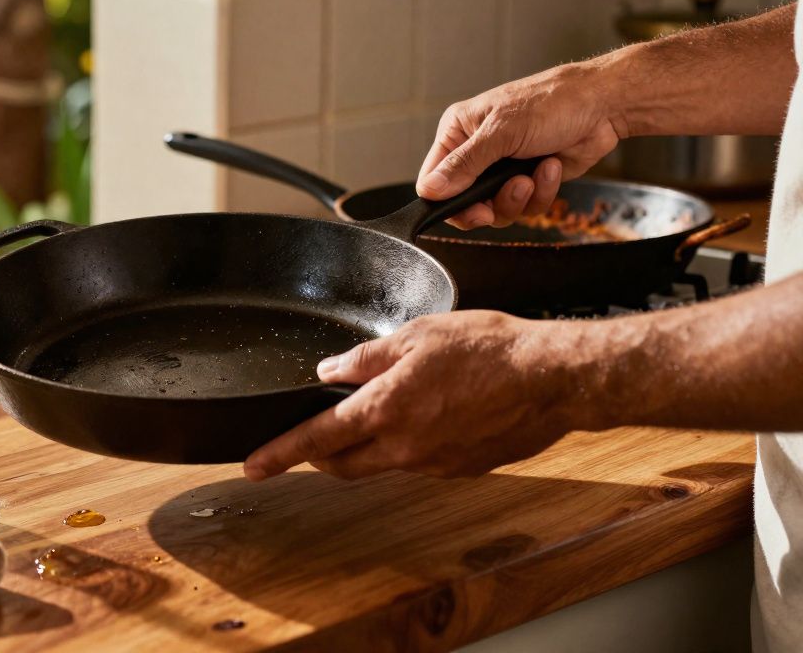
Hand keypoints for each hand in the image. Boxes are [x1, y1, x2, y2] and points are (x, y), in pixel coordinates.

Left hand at [244, 312, 609, 480]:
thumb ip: (366, 357)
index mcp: (386, 410)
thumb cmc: (490, 348)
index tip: (253, 465)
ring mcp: (433, 464)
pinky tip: (429, 416)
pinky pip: (418, 461)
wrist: (553, 378)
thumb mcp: (418, 335)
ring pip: (381, 463)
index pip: (316, 439)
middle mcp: (404, 447)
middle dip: (319, 456)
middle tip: (311, 440)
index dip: (279, 454)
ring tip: (384, 410)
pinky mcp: (460, 469)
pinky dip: (408, 444)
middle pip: (342, 464)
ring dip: (368, 445)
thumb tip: (329, 371)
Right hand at [418, 61, 624, 228]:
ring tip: (532, 176)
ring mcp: (503, 169)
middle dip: (488, 205)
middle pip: (464, 202)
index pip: (434, 178)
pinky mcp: (528, 180)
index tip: (471, 209)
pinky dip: (541, 192)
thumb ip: (464, 164)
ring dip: (518, 198)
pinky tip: (549, 167)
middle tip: (500, 203)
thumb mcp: (501, 133)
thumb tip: (430, 189)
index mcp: (459, 132)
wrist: (602, 106)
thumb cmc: (552, 103)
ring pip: (495, 209)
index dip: (447, 200)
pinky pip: (525, 207)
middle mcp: (477, 152)